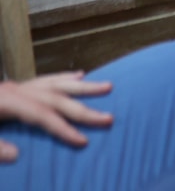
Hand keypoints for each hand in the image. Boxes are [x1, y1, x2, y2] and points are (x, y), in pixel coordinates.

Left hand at [0, 73, 114, 158]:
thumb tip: (17, 154)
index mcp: (8, 101)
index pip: (43, 115)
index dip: (64, 128)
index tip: (84, 141)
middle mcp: (17, 90)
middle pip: (58, 98)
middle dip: (84, 109)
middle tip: (109, 118)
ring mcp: (17, 86)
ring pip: (56, 84)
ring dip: (83, 87)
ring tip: (108, 87)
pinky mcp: (14, 88)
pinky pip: (45, 79)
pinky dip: (64, 77)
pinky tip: (79, 75)